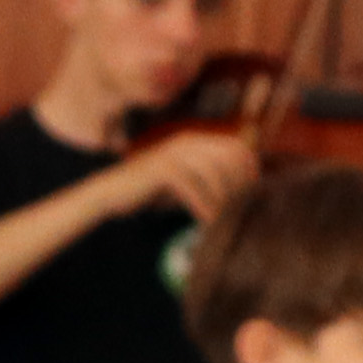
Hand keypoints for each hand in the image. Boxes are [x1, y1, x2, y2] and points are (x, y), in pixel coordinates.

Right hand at [102, 132, 262, 225]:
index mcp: (194, 141)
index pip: (237, 149)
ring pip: (214, 175)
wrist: (110, 193)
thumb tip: (241, 190)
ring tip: (224, 219)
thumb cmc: (151, 191)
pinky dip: (203, 207)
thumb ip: (207, 178)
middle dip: (239, 186)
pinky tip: (206, 221)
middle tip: (240, 210)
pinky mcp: (163, 170)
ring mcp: (174, 154)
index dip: (250, 170)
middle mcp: (186, 143)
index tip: (252, 192)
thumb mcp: (184, 180)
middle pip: (229, 160)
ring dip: (222, 200)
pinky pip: (194, 189)